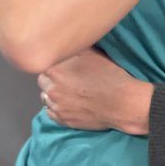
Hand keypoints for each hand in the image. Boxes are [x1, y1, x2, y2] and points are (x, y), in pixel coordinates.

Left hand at [37, 46, 152, 134]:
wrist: (122, 102)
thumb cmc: (109, 75)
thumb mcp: (92, 53)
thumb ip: (73, 48)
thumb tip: (65, 44)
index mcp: (55, 69)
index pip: (44, 64)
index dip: (54, 64)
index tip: (63, 65)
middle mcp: (51, 88)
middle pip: (42, 81)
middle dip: (51, 78)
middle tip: (66, 78)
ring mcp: (56, 106)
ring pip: (45, 97)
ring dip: (53, 93)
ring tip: (68, 92)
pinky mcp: (63, 120)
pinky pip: (51, 112)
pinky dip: (57, 107)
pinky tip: (68, 103)